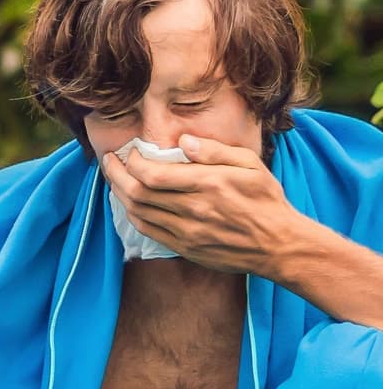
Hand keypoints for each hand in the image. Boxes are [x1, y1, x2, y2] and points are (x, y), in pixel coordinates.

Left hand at [100, 133, 300, 272]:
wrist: (278, 245)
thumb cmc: (266, 201)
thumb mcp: (250, 165)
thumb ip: (215, 151)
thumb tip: (183, 141)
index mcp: (208, 184)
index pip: (153, 173)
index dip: (132, 162)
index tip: (130, 152)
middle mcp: (193, 209)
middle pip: (137, 192)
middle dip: (116, 175)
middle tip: (109, 162)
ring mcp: (186, 231)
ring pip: (138, 212)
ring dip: (119, 194)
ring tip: (115, 179)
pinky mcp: (184, 247)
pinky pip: (147, 230)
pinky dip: (133, 214)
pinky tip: (130, 202)